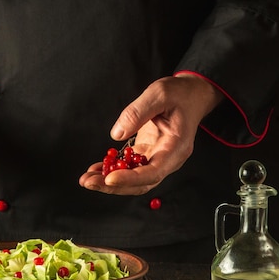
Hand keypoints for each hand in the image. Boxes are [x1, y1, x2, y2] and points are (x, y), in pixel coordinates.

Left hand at [79, 74, 221, 195]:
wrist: (191, 94)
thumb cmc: (179, 93)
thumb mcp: (159, 94)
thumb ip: (138, 112)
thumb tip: (117, 134)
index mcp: (176, 147)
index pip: (154, 172)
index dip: (130, 178)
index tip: (109, 179)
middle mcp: (169, 158)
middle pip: (141, 183)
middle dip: (114, 186)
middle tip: (89, 182)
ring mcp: (158, 158)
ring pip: (134, 179)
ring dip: (110, 182)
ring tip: (87, 179)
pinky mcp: (148, 153)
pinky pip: (130, 168)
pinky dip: (113, 171)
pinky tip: (96, 169)